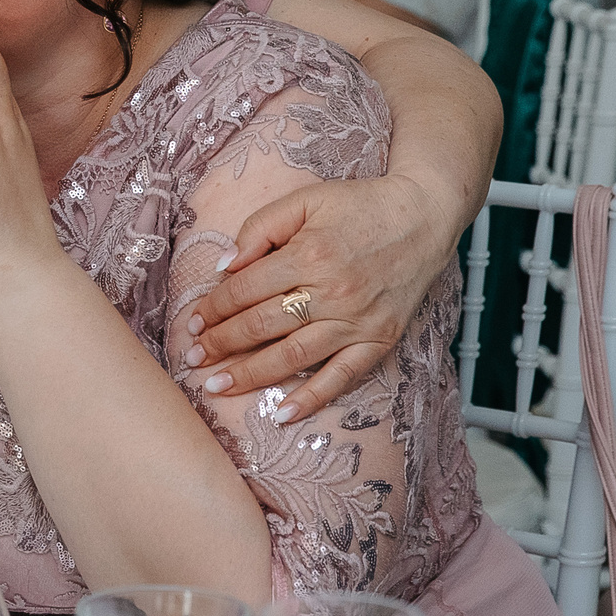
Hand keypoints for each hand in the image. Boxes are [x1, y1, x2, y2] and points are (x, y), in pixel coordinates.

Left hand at [177, 172, 458, 421]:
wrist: (422, 217)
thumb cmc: (359, 206)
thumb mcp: (305, 200)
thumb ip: (260, 228)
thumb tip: (225, 266)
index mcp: (309, 253)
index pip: (246, 290)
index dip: (213, 308)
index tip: (192, 323)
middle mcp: (331, 291)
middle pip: (262, 325)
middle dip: (222, 344)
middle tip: (194, 358)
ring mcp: (356, 320)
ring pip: (293, 356)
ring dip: (251, 375)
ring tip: (218, 387)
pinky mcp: (378, 340)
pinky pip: (342, 377)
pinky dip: (312, 399)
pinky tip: (283, 415)